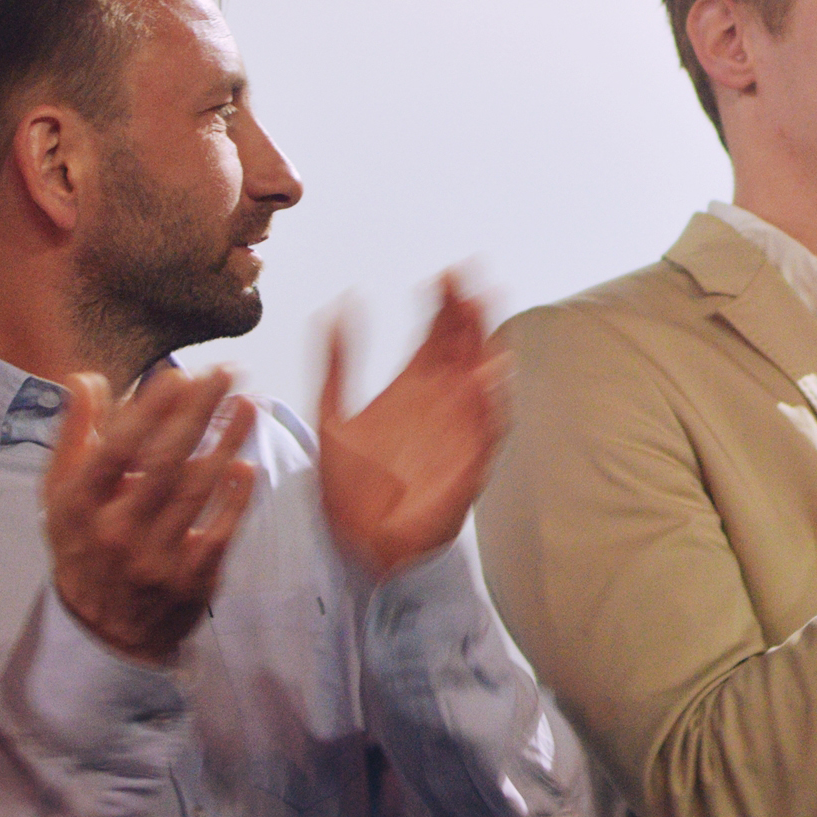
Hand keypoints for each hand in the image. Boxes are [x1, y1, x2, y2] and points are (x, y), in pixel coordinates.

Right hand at [45, 367, 257, 665]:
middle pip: (164, 463)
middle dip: (198, 412)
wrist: (103, 631)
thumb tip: (88, 378)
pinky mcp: (192, 579)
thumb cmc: (84, 546)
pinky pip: (221, 529)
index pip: (116, 451)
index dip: (147, 412)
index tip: (176, 375)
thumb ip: (76, 436)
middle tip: (225, 373)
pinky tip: (247, 464)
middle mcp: (117, 532)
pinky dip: (236, 495)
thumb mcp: (62, 495)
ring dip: (227, 442)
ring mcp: (157, 558)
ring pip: (198, 491)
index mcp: (80, 507)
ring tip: (248, 405)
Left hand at [317, 272, 509, 580]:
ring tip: (481, 316)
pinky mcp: (466, 468)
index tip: (445, 274)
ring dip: (485, 348)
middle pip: (466, 349)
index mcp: (414, 389)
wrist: (353, 542)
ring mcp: (458, 434)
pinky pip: (483, 431)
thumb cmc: (347, 485)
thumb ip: (335, 359)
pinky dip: (486, 403)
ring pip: (483, 382)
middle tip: (469, 278)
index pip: (438, 336)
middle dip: (470, 313)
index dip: (444, 304)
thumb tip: (339, 304)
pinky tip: (482, 375)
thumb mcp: (330, 410)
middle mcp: (442, 406)